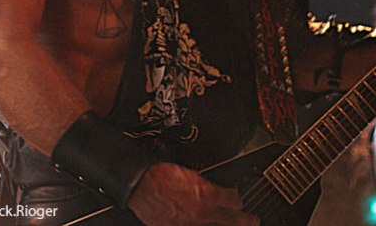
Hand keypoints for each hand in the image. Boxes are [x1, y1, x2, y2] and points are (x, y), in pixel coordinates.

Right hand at [127, 163, 258, 224]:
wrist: (142, 185)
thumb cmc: (162, 175)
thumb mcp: (189, 173)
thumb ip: (205, 185)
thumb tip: (216, 192)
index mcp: (205, 194)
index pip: (232, 200)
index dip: (237, 199)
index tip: (238, 198)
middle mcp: (202, 213)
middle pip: (233, 221)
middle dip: (246, 221)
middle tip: (254, 220)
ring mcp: (192, 225)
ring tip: (239, 225)